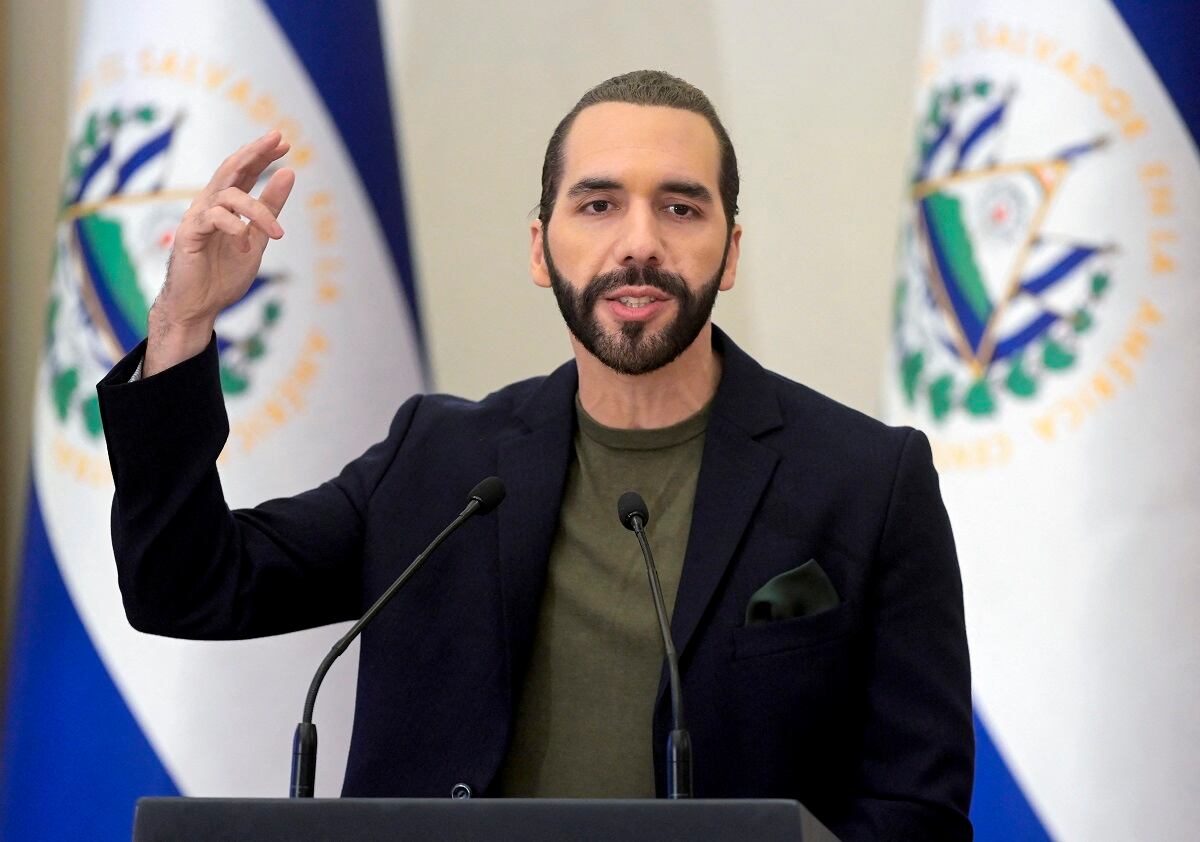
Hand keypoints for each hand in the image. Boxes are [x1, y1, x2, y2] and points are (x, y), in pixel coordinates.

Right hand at [144, 131, 294, 376]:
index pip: (244, 171)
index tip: (284, 141)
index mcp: (226, 205)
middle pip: (232, 169)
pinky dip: (235, 228)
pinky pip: (214, 219)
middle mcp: (209, 204)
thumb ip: (270, 209)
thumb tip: (288, 174)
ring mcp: (198, 217)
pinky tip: (246, 244)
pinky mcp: (189, 234)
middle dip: (255, 153)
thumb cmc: (223, 274)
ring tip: (278, 236)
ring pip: (229, 195)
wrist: (199, 307)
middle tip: (277, 139)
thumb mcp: (257, 240)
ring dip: (258, 211)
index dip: (262, 155)